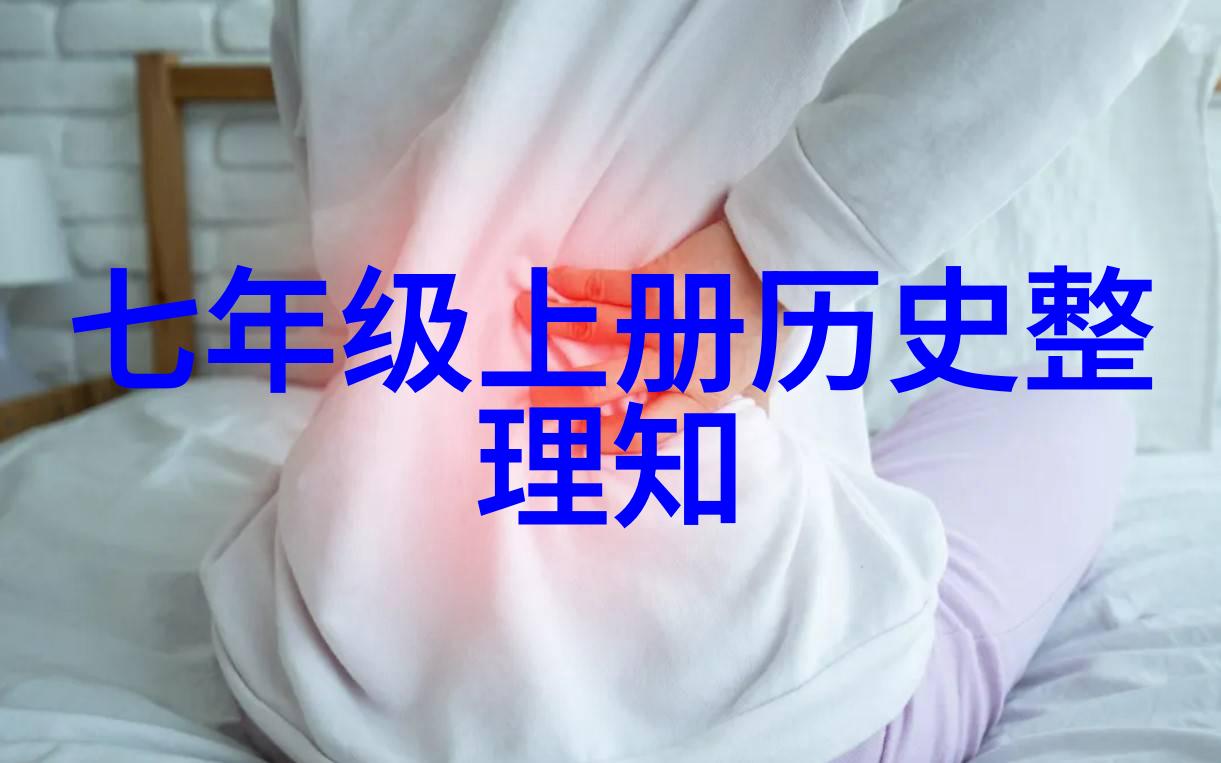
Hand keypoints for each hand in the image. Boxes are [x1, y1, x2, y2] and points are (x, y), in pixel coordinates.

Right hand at [514, 219, 770, 452]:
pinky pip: (606, 286)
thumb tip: (693, 414)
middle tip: (532, 396)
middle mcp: (676, 364)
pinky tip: (549, 282)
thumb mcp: (752, 377)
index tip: (570, 443)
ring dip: (552, 322)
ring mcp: (664, 321)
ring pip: (597, 328)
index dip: (599, 442)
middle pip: (606, 386)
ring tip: (522, 313)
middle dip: (561, 394)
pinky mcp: (659, 283)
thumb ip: (717, 398)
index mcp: (699, 396)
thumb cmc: (771, 324)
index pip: (640, 435)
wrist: (783, 267)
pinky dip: (573, 284)